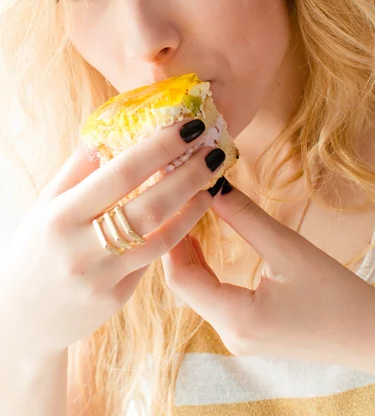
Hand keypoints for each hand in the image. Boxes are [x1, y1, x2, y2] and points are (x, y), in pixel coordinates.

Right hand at [0, 119, 224, 359]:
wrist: (21, 317)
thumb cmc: (34, 247)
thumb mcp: (47, 203)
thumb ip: (80, 168)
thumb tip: (116, 129)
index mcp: (62, 215)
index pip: (122, 173)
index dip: (161, 147)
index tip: (189, 126)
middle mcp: (82, 248)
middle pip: (151, 205)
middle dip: (190, 174)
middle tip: (215, 150)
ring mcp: (102, 278)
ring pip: (161, 236)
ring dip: (194, 205)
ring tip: (213, 180)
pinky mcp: (116, 298)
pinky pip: (153, 260)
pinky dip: (177, 232)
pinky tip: (193, 211)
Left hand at [161, 183, 374, 372]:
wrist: (370, 335)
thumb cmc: (336, 294)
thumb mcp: (287, 248)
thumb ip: (244, 216)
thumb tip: (210, 184)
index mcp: (237, 319)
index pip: (180, 277)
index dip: (169, 237)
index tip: (167, 201)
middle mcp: (229, 334)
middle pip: (185, 285)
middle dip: (175, 242)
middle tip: (170, 202)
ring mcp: (237, 337)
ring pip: (197, 292)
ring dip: (188, 254)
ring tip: (182, 215)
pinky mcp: (247, 332)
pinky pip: (213, 298)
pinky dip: (205, 269)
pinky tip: (202, 243)